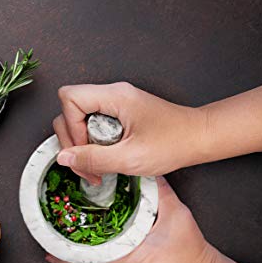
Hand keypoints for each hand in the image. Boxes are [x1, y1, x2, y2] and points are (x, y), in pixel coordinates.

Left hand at [46, 176, 216, 262]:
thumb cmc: (191, 253)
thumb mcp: (176, 214)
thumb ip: (159, 190)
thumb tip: (145, 173)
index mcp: (128, 260)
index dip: (67, 261)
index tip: (51, 252)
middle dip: (65, 260)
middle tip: (49, 246)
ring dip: (77, 261)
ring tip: (62, 247)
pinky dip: (92, 262)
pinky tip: (89, 251)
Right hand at [53, 82, 202, 183]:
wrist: (198, 138)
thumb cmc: (174, 143)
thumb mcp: (130, 158)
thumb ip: (93, 159)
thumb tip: (62, 158)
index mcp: (115, 96)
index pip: (70, 98)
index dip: (70, 126)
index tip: (83, 149)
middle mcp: (112, 94)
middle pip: (70, 110)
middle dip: (72, 141)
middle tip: (87, 165)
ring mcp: (115, 103)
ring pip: (79, 120)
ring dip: (82, 146)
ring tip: (97, 167)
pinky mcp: (118, 113)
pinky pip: (92, 125)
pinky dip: (93, 145)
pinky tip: (106, 159)